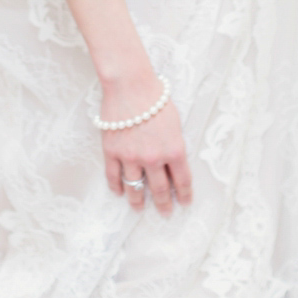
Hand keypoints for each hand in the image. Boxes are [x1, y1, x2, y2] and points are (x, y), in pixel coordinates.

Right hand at [99, 76, 191, 216]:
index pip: (182, 181)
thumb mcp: (175, 122)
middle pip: (160, 190)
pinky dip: (116, 187)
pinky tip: (119, 192)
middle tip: (165, 213)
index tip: (184, 203)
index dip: (184, 194)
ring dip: (138, 201)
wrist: (130, 85)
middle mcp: (154, 158)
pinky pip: (114, 177)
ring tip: (139, 208)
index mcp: (174, 150)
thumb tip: (172, 161)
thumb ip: (174, 144)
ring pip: (135, 188)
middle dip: (164, 204)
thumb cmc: (156, 98)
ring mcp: (131, 157)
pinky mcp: (112, 152)